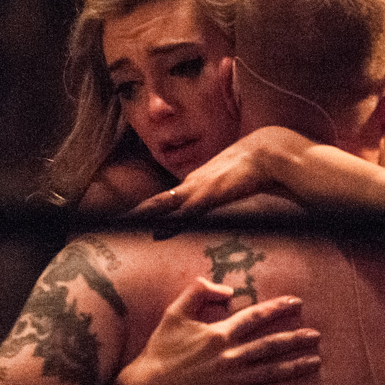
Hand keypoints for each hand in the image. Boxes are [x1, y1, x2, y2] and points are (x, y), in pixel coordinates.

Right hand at [114, 278, 319, 384]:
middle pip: (271, 345)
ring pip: (272, 372)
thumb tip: (226, 289)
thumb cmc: (160, 351)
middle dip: (296, 339)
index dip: (277, 308)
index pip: (255, 317)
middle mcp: (231, 357)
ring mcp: (233, 382)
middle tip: (316, 336)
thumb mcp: (174, 313)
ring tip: (316, 361)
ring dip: (297, 366)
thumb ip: (198, 292)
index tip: (296, 303)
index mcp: (219, 334)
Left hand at [134, 127, 304, 220]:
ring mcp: (200, 188)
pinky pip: (187, 213)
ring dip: (145, 215)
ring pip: (165, 204)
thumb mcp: (231, 182)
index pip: (167, 199)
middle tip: (115, 221)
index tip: (131, 218)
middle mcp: (193, 183)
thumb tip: (218, 201)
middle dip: (138, 212)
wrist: (269, 152)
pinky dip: (172, 223)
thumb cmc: (254, 166)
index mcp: (197, 182)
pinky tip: (158, 232)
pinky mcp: (212, 195)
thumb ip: (222, 193)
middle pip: (159, 201)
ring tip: (125, 223)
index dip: (149, 209)